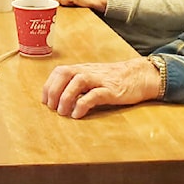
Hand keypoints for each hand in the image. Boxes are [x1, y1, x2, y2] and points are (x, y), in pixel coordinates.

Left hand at [41, 58, 159, 118]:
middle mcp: (89, 71)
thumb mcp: (93, 77)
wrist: (139, 76)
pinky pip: (94, 95)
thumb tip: (60, 99)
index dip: (48, 85)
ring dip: (65, 97)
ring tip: (62, 112)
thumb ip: (78, 84)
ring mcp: (100, 80)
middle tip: (51, 108)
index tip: (44, 100)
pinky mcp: (111, 90)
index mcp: (83, 69)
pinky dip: (82, 105)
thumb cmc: (114, 79)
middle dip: (53, 91)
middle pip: (64, 74)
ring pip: (77, 82)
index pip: (59, 71)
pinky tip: (77, 114)